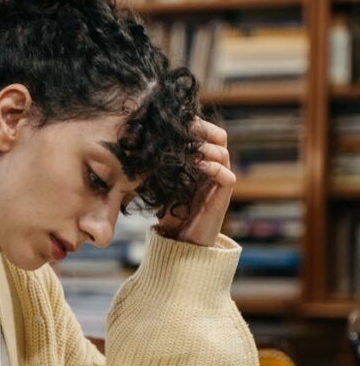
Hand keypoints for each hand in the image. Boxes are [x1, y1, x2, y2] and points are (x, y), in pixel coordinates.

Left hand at [156, 118, 235, 247]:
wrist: (180, 244)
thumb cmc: (169, 215)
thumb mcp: (160, 184)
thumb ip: (158, 167)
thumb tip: (138, 145)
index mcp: (201, 163)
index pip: (207, 133)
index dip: (197, 124)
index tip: (178, 121)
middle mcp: (213, 169)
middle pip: (220, 137)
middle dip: (204, 130)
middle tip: (187, 129)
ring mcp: (219, 183)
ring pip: (224, 153)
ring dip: (206, 148)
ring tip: (189, 149)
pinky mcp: (223, 199)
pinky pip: (227, 177)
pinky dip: (214, 168)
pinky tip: (198, 167)